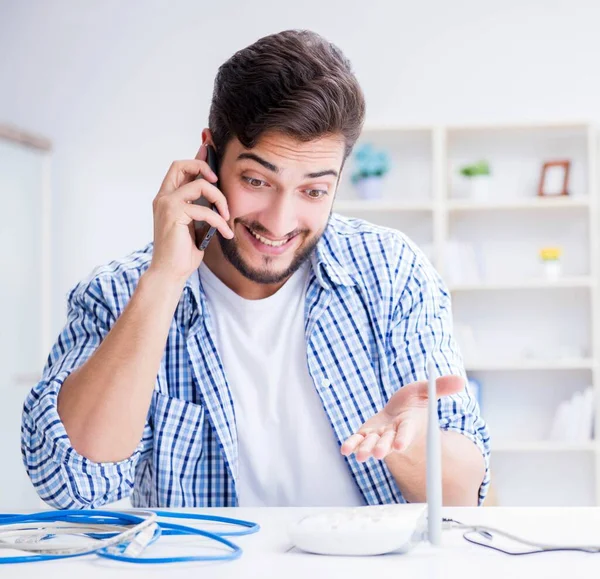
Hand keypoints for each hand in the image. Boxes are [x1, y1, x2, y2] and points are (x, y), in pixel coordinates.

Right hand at [149, 144, 233, 283]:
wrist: (171, 272)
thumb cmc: (183, 251)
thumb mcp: (196, 224)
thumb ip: (201, 206)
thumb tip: (217, 193)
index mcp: (167, 198)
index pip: (180, 169)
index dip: (196, 157)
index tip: (210, 147)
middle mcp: (163, 197)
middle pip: (181, 165)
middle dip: (204, 166)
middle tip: (218, 182)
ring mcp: (167, 204)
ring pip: (200, 184)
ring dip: (220, 199)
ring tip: (227, 217)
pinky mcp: (174, 214)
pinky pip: (206, 209)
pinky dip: (220, 222)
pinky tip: (225, 233)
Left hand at [340, 375, 463, 461]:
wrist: (396, 413)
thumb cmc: (412, 403)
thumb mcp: (424, 391)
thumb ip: (440, 387)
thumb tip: (461, 380)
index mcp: (409, 425)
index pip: (407, 433)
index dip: (403, 438)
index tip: (399, 444)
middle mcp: (393, 434)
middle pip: (388, 442)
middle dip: (383, 447)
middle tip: (379, 453)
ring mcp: (379, 436)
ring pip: (372, 444)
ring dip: (366, 449)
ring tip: (361, 455)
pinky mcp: (366, 435)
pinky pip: (357, 441)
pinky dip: (351, 444)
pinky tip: (345, 449)